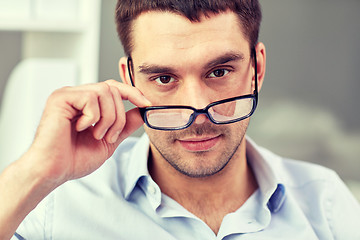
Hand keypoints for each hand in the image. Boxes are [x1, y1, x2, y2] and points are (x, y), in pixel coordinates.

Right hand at [27, 79, 149, 185]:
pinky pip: (90, 98)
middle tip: (109, 136)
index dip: (133, 94)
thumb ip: (125, 125)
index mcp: (88, 104)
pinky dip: (93, 117)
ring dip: (108, 118)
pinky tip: (80, 129)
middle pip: (113, 89)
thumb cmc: (74, 158)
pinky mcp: (60, 98)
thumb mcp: (109, 141)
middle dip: (118, 116)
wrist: (53, 171)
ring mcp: (68, 95)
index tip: (147, 104)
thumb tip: (142, 112)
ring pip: (104, 92)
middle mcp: (78, 96)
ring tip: (96, 135)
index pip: (114, 88)